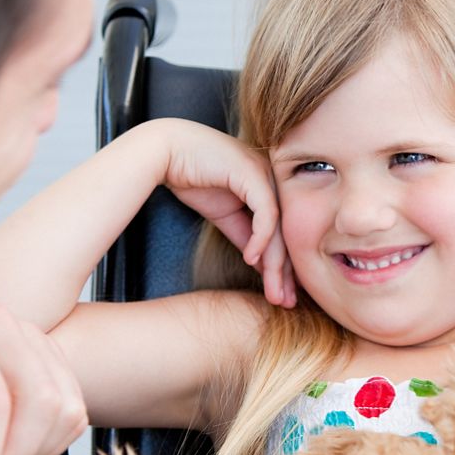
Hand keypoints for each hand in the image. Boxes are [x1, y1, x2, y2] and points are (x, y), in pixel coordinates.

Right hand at [155, 119, 295, 307]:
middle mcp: (274, 180)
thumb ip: (245, 236)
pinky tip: (251, 260)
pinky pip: (265, 214)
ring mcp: (266, 174)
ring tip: (274, 291)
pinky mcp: (253, 173)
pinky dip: (260, 240)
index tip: (283, 295)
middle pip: (287, 233)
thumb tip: (261, 264)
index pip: (285, 233)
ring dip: (276, 264)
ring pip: (279, 227)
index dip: (285, 267)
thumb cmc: (193, 178)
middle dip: (286, 272)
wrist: (167, 151)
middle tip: (285, 302)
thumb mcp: (225, 216)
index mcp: (270, 188)